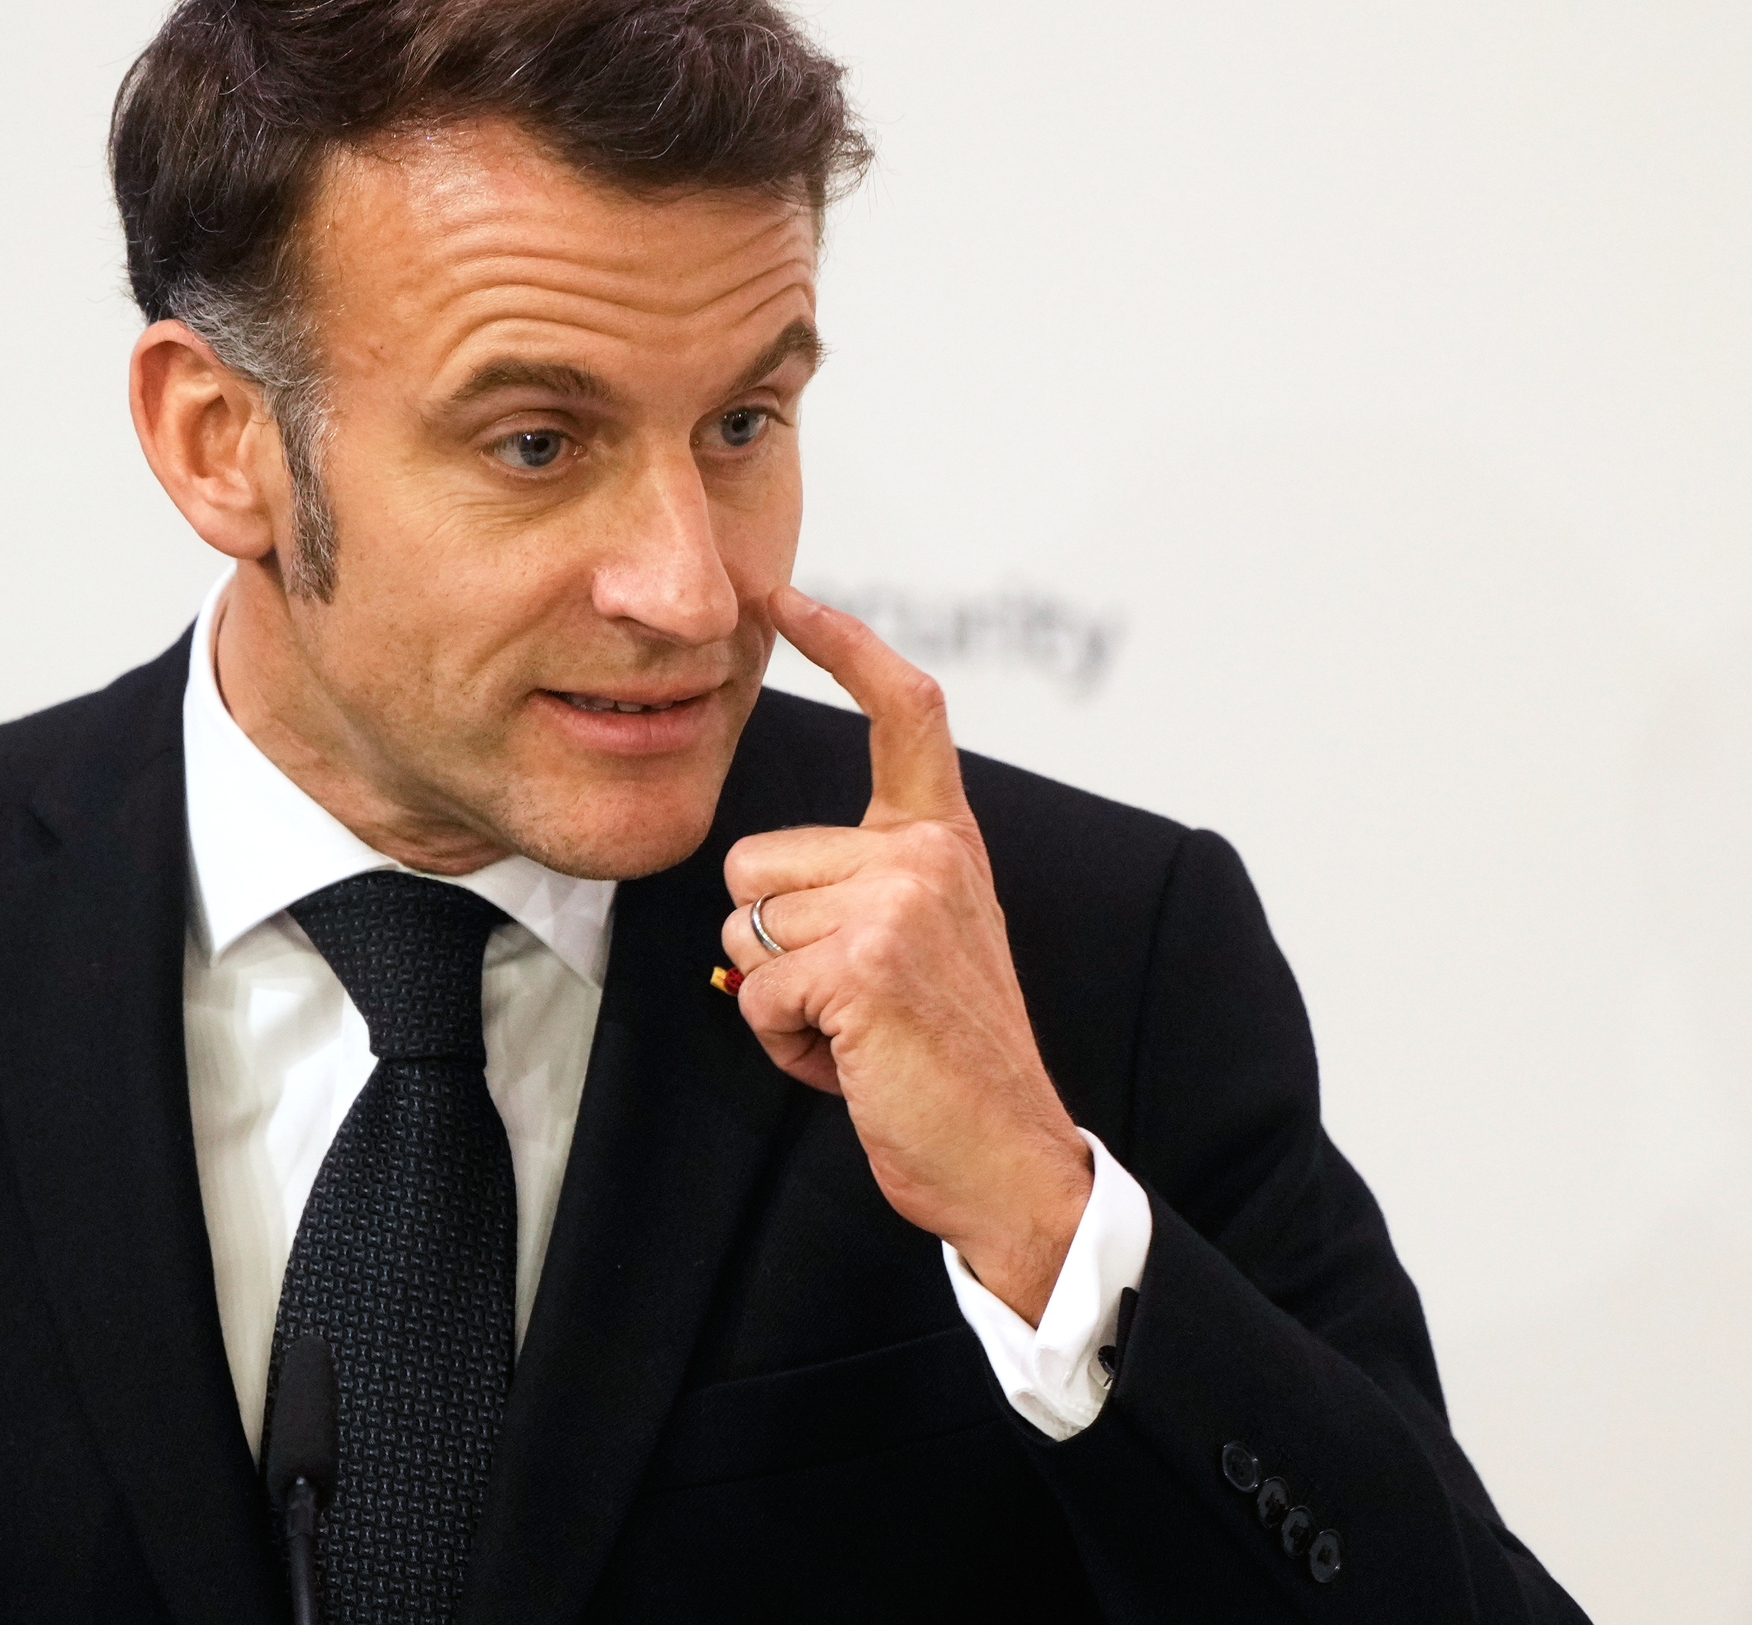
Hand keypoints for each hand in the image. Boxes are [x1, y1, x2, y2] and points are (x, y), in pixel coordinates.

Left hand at [718, 587, 1092, 1322]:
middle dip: (772, 947)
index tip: (783, 595)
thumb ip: (859, 892)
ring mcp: (899, 903)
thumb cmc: (950, 1063)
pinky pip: (754, 991)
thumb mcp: (920, 945)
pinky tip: (852, 1064)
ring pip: (742, 930)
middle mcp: (927, 855)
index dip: (841, 642)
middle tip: (856, 1004)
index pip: (902, 709)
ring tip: (858, 1035)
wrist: (1009, 1157)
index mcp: (944, 841)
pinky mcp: (865, 964)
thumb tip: (748, 902)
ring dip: (778, 1003)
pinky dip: (783, 1045)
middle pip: (753, 862)